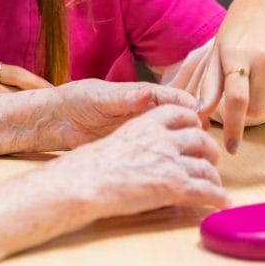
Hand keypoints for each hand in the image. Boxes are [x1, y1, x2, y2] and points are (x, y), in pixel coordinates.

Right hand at [47, 104, 229, 217]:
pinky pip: (207, 191)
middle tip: (210, 158)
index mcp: (146, 123)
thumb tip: (144, 150)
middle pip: (200, 139)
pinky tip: (223, 201)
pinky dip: (219, 197)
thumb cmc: (90, 165)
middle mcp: (163, 139)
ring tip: (215, 185)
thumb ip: (138, 138)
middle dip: (209, 150)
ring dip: (214, 177)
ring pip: (207, 168)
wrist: (86, 182)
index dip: (193, 122)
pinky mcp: (176, 186)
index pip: (180, 113)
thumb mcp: (116, 139)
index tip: (196, 129)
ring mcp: (171, 162)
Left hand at [48, 79, 203, 149]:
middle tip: (206, 143)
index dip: (189, 107)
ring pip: (172, 139)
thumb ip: (124, 97)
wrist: (58, 120)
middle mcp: (147, 112)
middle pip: (180, 121)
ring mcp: (142, 131)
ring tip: (199, 161)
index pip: (173, 99)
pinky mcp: (135, 148)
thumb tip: (146, 94)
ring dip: (185, 148)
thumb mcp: (101, 97)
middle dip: (195, 131)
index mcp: (142, 95)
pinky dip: (169, 161)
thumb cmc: (78, 100)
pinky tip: (177, 171)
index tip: (201, 117)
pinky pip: (156, 153)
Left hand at [197, 0, 264, 152]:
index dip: (233, 127)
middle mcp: (264, 56)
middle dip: (247, 108)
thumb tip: (198, 114)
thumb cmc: (233, 37)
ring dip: (264, 100)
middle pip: (256, 107)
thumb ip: (209, 86)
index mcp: (236, 55)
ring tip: (257, 77)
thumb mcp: (215, 56)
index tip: (231, 148)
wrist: (262, 9)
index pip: (236, 100)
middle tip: (243, 88)